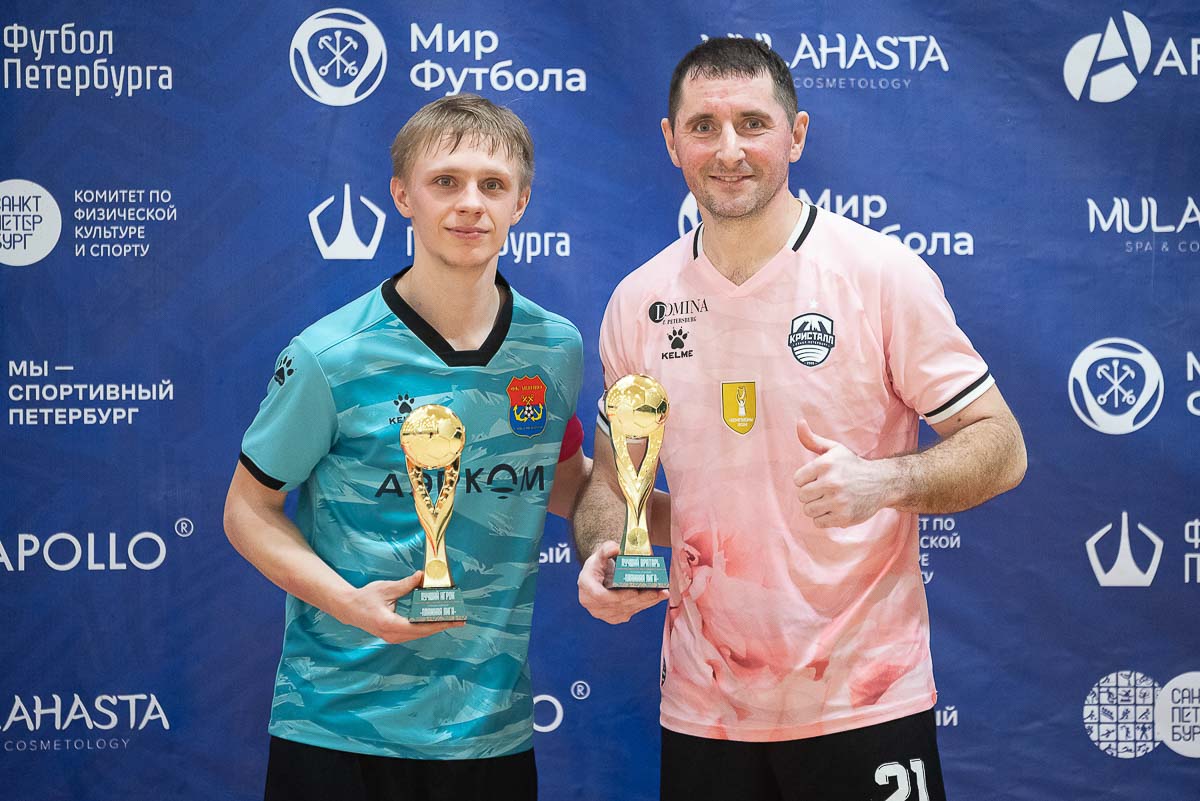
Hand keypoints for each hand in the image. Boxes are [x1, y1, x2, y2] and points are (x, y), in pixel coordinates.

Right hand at [339, 571, 464, 642]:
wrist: (348, 609)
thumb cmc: (365, 598)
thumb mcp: (386, 588)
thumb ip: (406, 584)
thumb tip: (422, 576)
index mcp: (390, 624)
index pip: (420, 627)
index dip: (439, 624)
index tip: (454, 621)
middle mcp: (392, 635)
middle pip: (423, 633)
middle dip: (442, 625)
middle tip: (460, 620)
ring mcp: (392, 637)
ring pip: (419, 634)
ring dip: (435, 627)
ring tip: (452, 620)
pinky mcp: (393, 635)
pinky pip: (414, 633)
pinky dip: (426, 627)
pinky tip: (436, 621)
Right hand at [577, 541, 668, 623]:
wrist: (599, 575)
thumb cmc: (599, 563)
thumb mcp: (600, 553)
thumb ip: (606, 549)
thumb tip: (615, 548)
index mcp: (586, 586)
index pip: (601, 596)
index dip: (618, 597)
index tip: (634, 591)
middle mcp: (591, 603)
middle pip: (618, 605)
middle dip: (639, 599)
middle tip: (657, 592)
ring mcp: (602, 613)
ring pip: (626, 611)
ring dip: (645, 603)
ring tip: (661, 594)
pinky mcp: (613, 617)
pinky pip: (630, 613)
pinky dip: (644, 605)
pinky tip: (656, 598)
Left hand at [792, 420, 894, 527]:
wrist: (881, 483)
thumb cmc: (852, 465)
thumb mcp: (834, 449)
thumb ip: (812, 439)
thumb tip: (799, 422)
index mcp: (825, 464)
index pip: (797, 480)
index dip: (805, 480)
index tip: (817, 479)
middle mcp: (831, 482)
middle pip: (802, 496)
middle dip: (811, 494)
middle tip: (824, 490)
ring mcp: (838, 501)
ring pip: (808, 510)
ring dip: (816, 507)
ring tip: (829, 500)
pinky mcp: (844, 517)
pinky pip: (819, 522)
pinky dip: (824, 518)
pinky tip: (834, 509)